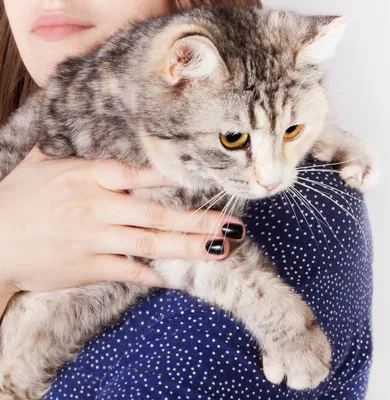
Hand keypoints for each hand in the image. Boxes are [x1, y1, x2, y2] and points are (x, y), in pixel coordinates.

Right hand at [0, 147, 243, 294]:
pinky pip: (129, 270)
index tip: (207, 179)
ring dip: (189, 246)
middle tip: (232, 224)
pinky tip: (179, 278)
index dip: (176, 177)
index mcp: (88, 177)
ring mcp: (94, 239)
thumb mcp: (41, 163)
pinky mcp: (89, 266)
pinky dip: (153, 275)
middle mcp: (97, 207)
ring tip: (220, 248)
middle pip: (157, 213)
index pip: (140, 174)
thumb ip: (72, 146)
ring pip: (150, 242)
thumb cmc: (17, 198)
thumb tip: (80, 114)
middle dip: (198, 220)